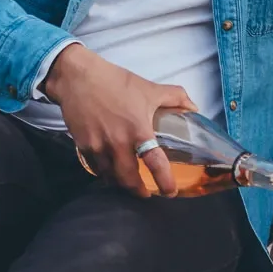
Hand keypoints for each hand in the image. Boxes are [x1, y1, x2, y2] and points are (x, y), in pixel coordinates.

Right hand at [43, 44, 187, 196]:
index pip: (155, 164)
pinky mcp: (83, 146)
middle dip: (138, 191)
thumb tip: (194, 107)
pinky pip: (95, 168)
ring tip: (127, 184)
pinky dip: (104, 174)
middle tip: (145, 194)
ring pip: (110, 177)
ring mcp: (98, 147)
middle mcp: (118, 143)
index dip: (164, 182)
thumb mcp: (149, 88)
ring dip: (120, 184)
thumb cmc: (115, 82)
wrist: (78, 77)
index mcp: (139, 130)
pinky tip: (109, 172)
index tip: (169, 192)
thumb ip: (176, 97)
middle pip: (129, 179)